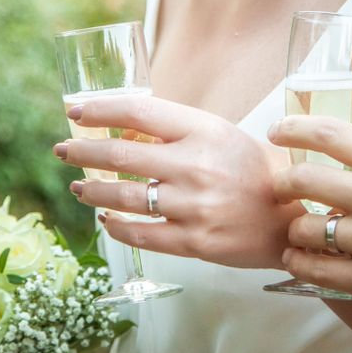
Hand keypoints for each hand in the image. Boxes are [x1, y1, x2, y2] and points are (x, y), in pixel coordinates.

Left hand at [55, 94, 300, 269]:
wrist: (288, 218)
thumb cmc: (251, 169)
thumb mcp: (221, 134)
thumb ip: (178, 131)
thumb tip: (123, 128)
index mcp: (204, 131)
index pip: (139, 113)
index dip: (101, 110)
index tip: (76, 111)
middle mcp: (196, 166)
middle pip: (121, 155)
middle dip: (82, 151)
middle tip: (62, 150)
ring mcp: (193, 206)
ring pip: (123, 197)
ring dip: (92, 189)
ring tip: (79, 185)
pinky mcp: (193, 242)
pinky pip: (139, 234)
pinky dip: (115, 225)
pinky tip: (105, 218)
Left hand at [268, 115, 351, 325]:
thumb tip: (327, 153)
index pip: (331, 134)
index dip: (295, 128)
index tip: (277, 130)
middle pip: (304, 179)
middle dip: (282, 183)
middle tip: (280, 188)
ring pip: (302, 228)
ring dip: (294, 231)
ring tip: (302, 233)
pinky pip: (311, 267)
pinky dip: (297, 261)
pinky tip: (299, 258)